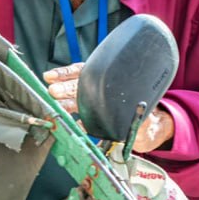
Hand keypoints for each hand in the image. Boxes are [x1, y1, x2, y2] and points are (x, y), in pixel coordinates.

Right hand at [44, 63, 174, 151]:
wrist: (147, 127)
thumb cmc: (144, 110)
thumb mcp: (144, 107)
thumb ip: (141, 109)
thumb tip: (139, 108)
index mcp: (106, 80)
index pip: (83, 72)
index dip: (66, 73)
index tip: (51, 76)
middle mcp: (96, 90)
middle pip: (75, 86)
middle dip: (63, 88)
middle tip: (53, 91)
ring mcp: (93, 105)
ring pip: (74, 102)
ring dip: (63, 104)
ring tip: (53, 104)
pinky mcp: (93, 121)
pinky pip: (80, 120)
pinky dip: (72, 122)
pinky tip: (65, 123)